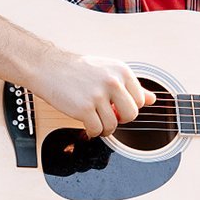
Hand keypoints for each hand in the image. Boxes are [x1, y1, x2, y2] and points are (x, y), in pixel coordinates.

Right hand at [30, 50, 155, 137]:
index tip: (117, 106)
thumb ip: (130, 85)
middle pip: (131, 115)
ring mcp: (98, 95)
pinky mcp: (84, 108)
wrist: (48, 68)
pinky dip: (92, 132)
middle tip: (108, 115)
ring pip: (113, 125)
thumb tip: (152, 99)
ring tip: (95, 120)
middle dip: (120, 119)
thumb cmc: (76, 70)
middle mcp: (112, 81)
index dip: (128, 107)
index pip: (140, 100)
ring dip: (104, 128)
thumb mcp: (107, 70)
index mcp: (121, 70)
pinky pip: (97, 130)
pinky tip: (86, 124)